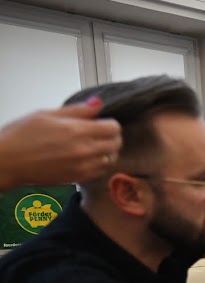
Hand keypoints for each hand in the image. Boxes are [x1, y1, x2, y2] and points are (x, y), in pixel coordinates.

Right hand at [0, 100, 121, 190]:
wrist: (7, 161)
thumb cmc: (20, 136)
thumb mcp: (47, 114)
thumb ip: (77, 110)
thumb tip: (97, 103)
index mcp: (77, 131)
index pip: (113, 128)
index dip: (110, 123)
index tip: (103, 122)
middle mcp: (83, 150)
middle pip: (116, 144)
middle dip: (113, 137)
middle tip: (102, 134)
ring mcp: (82, 167)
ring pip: (111, 160)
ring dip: (108, 152)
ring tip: (96, 146)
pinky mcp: (77, 179)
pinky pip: (100, 172)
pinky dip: (100, 164)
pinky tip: (89, 158)